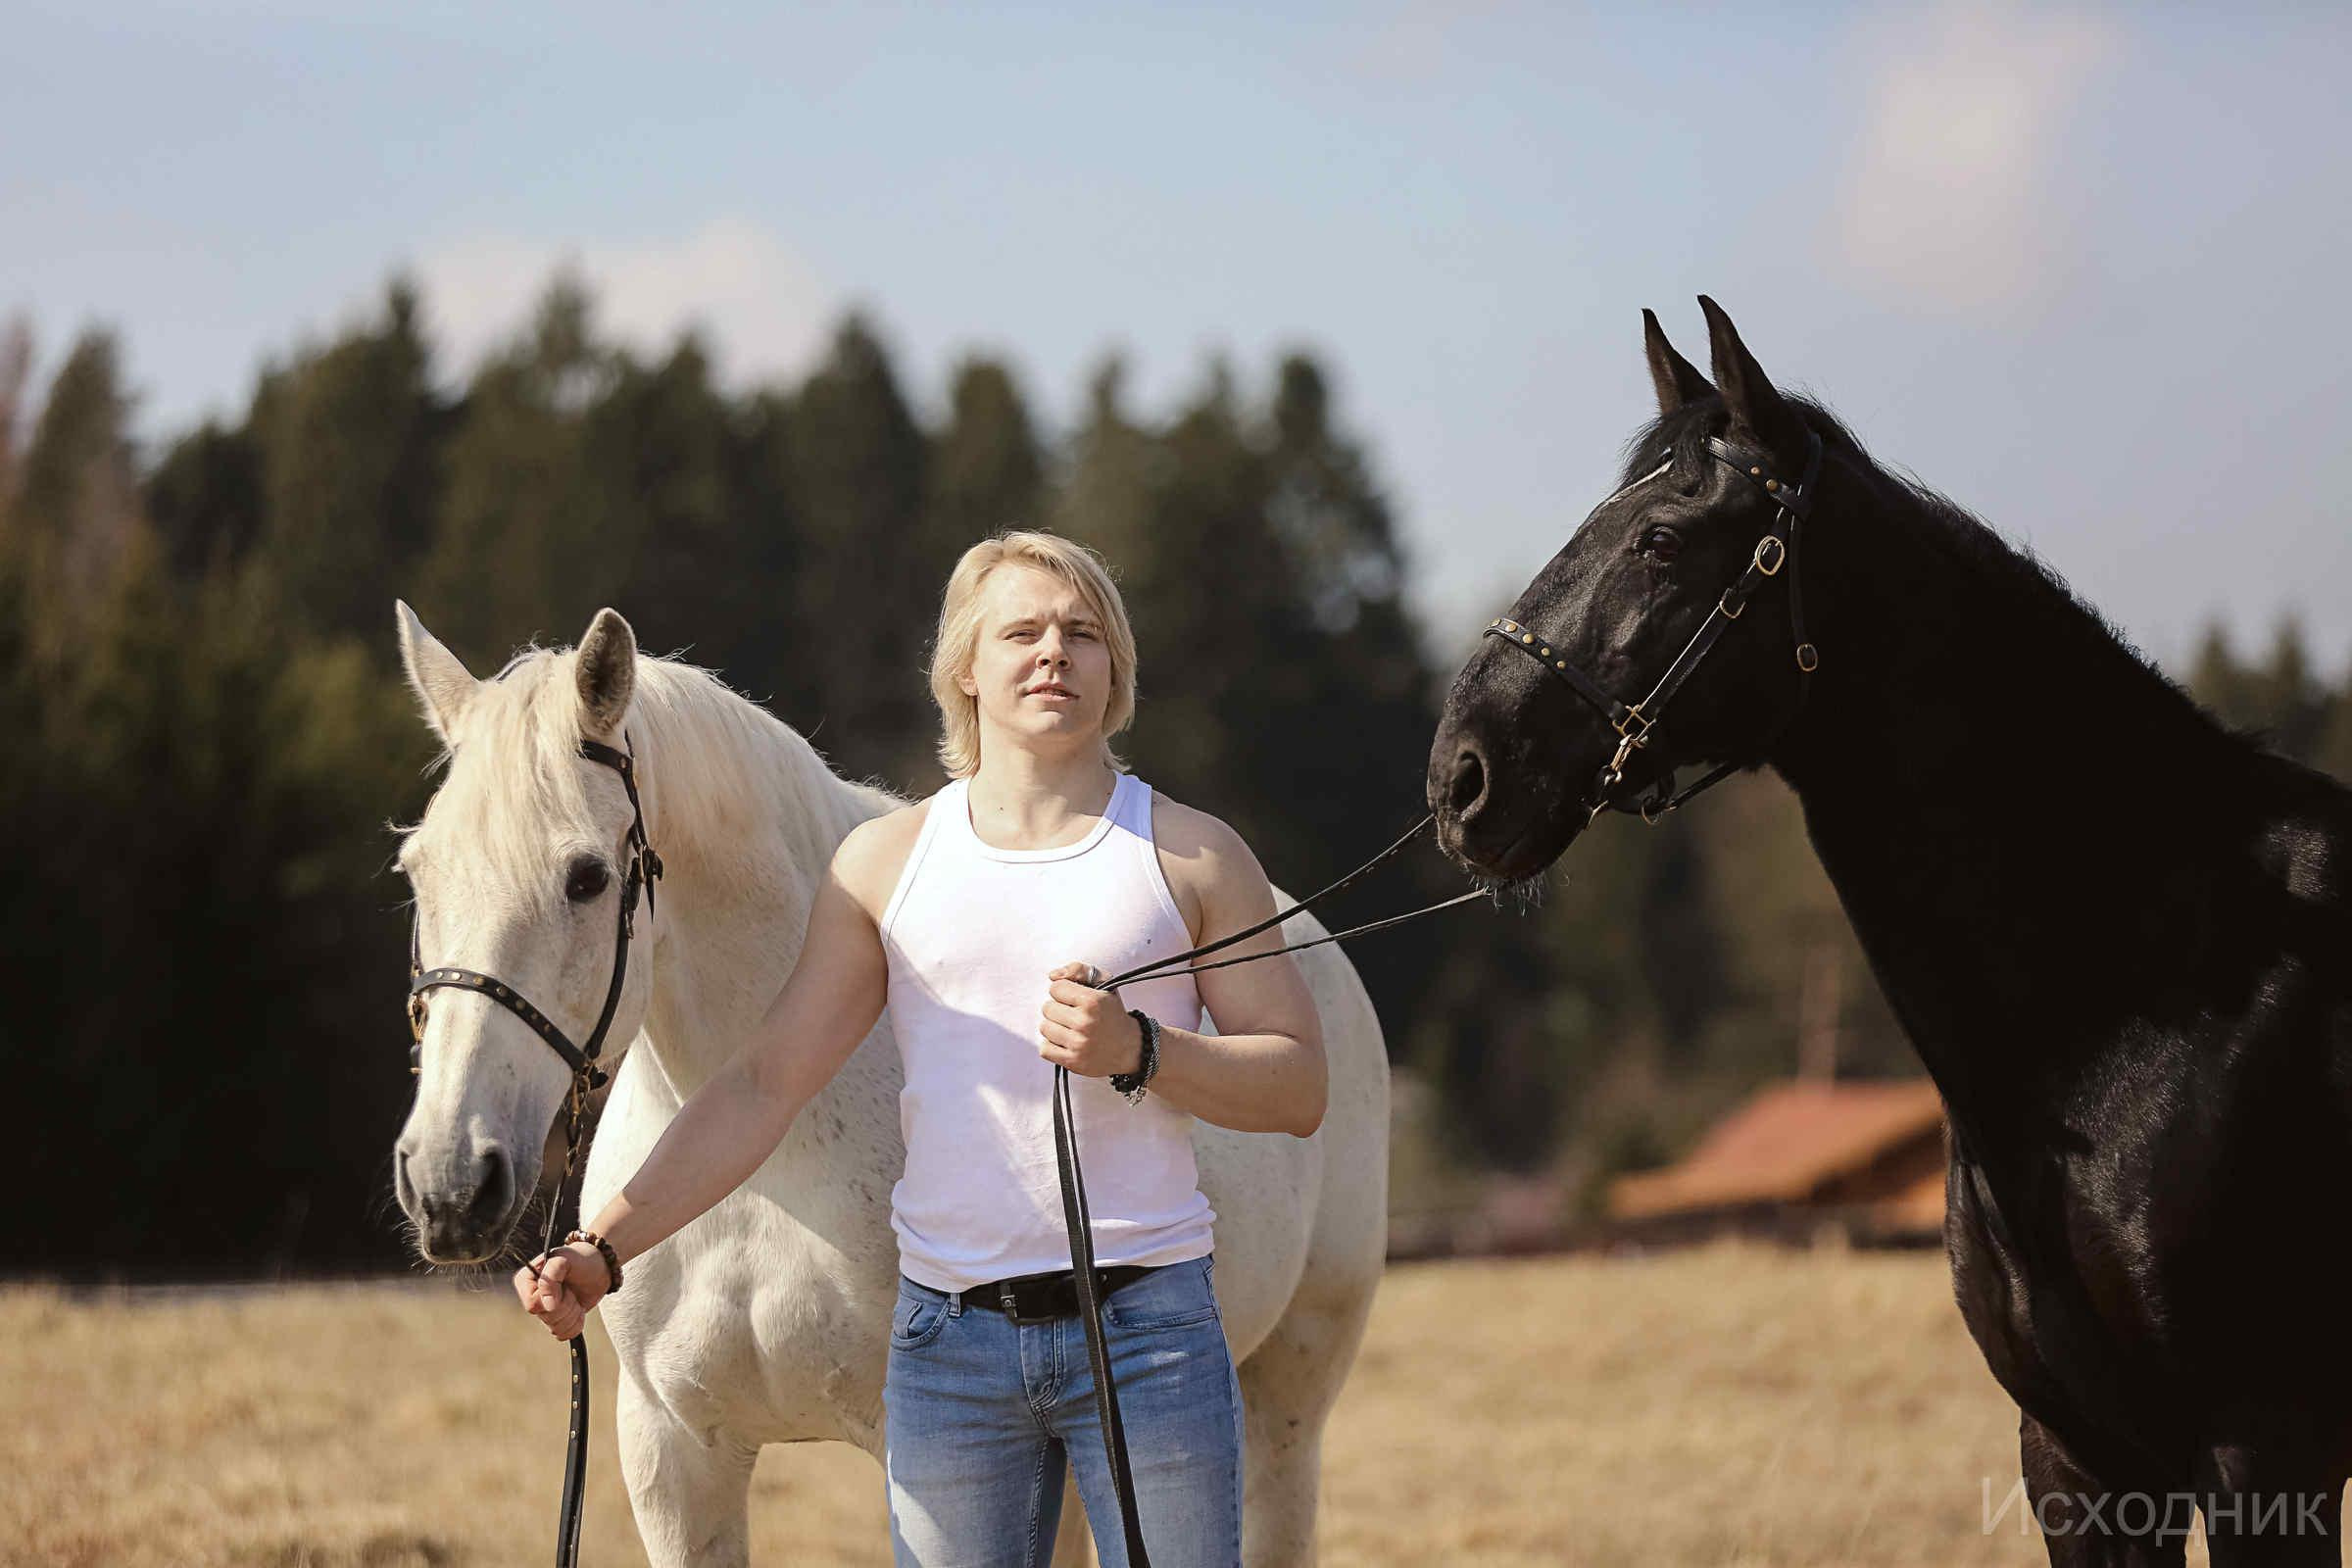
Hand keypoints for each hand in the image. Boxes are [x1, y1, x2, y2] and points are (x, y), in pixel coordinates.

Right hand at [511, 1242, 609, 1340]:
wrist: (600, 1268)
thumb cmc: (581, 1259)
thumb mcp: (565, 1259)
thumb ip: (551, 1277)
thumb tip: (548, 1306)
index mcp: (527, 1280)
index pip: (532, 1304)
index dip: (552, 1300)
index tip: (565, 1287)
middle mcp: (532, 1296)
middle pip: (545, 1318)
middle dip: (566, 1305)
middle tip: (573, 1290)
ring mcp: (544, 1310)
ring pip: (555, 1328)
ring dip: (573, 1313)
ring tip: (576, 1297)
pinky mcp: (557, 1320)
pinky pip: (563, 1334)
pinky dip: (576, 1323)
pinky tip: (579, 1309)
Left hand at [1040, 963, 1142, 1078]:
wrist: (1130, 1048)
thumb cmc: (1113, 1014)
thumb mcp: (1104, 983)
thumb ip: (1078, 970)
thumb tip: (1053, 976)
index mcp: (1092, 1001)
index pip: (1055, 988)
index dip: (1063, 992)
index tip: (1073, 998)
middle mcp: (1085, 1022)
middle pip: (1047, 1008)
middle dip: (1058, 1009)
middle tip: (1072, 1014)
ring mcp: (1078, 1044)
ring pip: (1044, 1028)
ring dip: (1054, 1027)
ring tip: (1070, 1029)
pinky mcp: (1073, 1062)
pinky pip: (1044, 1049)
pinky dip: (1052, 1045)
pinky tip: (1066, 1042)